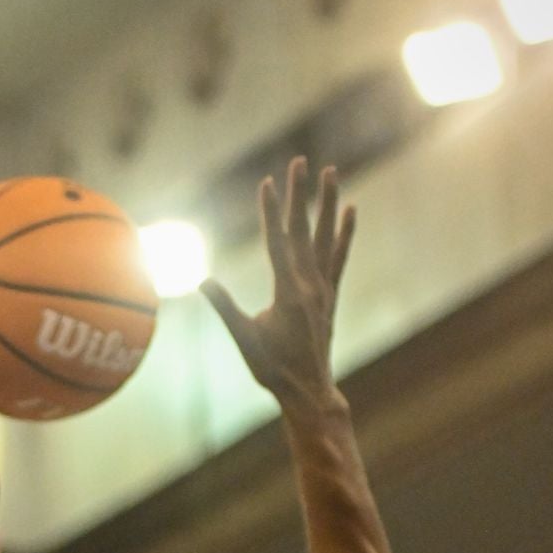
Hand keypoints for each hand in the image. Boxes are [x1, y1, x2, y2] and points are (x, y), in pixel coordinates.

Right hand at [203, 158, 354, 413]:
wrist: (309, 391)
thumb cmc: (273, 369)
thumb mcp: (245, 339)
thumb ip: (225, 308)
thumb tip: (202, 281)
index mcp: (288, 293)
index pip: (278, 242)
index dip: (272, 211)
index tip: (269, 183)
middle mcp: (310, 285)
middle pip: (303, 230)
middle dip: (300, 194)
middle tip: (300, 160)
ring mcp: (324, 289)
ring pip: (326, 237)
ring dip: (327, 203)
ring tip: (331, 172)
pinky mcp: (331, 296)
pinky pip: (340, 257)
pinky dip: (345, 233)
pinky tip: (350, 210)